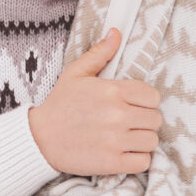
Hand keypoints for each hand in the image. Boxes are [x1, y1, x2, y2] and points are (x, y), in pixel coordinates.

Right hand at [25, 29, 161, 176]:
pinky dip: (138, 159)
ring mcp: (116, 140)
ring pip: (152, 141)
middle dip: (144, 121)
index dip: (146, 101)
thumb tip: (116, 33)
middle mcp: (118, 115)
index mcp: (113, 91)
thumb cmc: (59, 104)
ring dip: (142, 140)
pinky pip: (144, 162)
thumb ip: (99, 53)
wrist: (39, 139)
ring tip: (126, 138)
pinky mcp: (113, 162)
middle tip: (128, 123)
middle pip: (155, 119)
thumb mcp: (76, 73)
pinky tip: (125, 153)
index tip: (133, 106)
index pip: (153, 97)